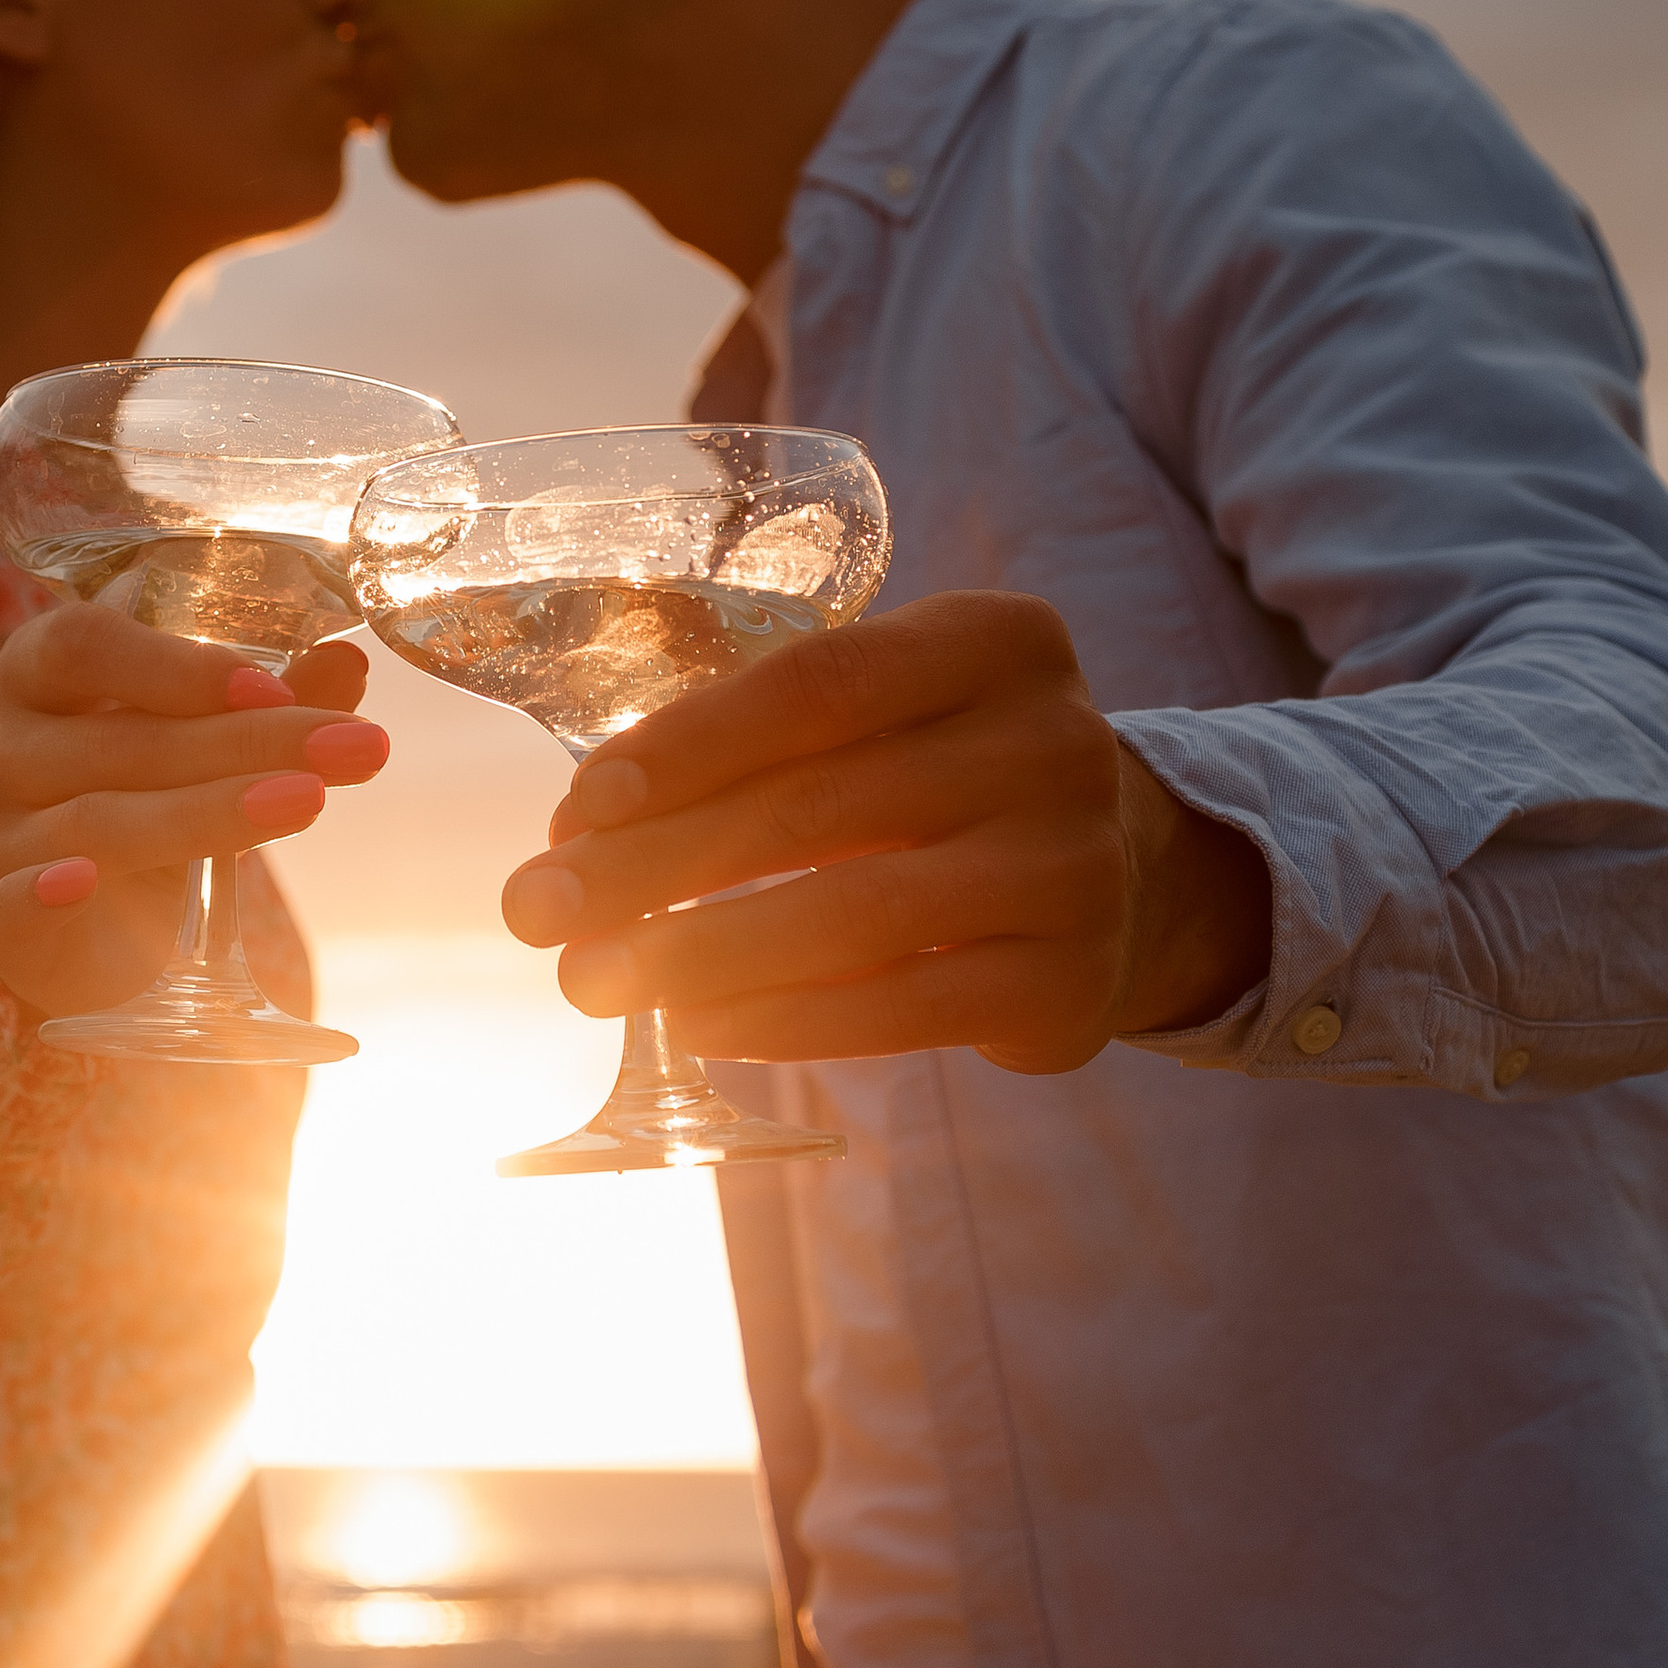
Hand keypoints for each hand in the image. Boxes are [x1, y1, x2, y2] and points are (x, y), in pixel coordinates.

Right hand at [0, 600, 384, 1020]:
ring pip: (96, 820)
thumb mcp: (206, 741)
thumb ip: (268, 701)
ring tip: (308, 802)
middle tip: (355, 746)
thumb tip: (347, 663)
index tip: (275, 687)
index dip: (176, 664)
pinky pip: (8, 905)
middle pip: (120, 739)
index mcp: (37, 673)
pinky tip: (84, 883)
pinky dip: (43, 893)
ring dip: (208, 813)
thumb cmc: (147, 797)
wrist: (93, 927)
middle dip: (246, 742)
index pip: (84, 643)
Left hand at [497, 590, 1270, 1073]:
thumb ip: (768, 741)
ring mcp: (1074, 871)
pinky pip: (898, 1011)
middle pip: (816, 806)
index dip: (685, 746)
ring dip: (698, 955)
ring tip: (593, 982)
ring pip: (852, 918)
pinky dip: (780, 1021)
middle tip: (540, 912)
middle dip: (654, 866)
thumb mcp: (894, 713)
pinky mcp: (1066, 987)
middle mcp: (1055, 744)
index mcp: (999, 641)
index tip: (575, 808)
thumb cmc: (945, 777)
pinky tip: (694, 1027)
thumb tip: (579, 838)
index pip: (817, 683)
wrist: (1127, 875)